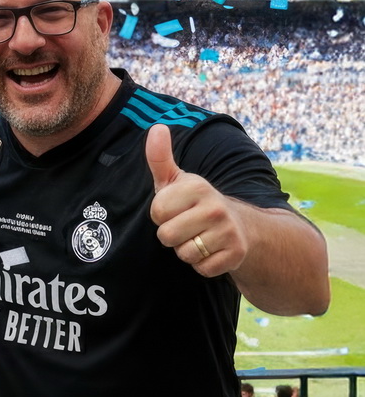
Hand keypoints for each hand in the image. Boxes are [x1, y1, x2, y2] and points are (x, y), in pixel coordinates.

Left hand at [146, 123, 247, 276]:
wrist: (241, 226)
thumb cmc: (196, 202)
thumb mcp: (176, 180)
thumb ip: (160, 157)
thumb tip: (157, 127)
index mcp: (198, 187)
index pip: (157, 212)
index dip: (161, 214)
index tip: (176, 209)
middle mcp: (216, 208)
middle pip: (166, 236)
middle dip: (171, 235)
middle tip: (187, 225)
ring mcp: (228, 232)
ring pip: (183, 254)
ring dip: (186, 250)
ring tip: (199, 237)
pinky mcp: (235, 255)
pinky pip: (201, 268)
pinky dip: (202, 264)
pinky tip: (211, 250)